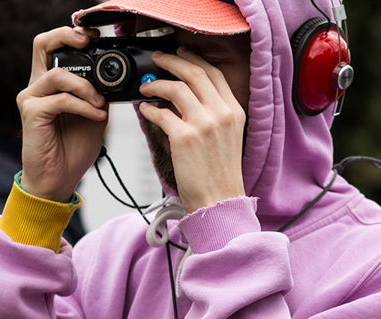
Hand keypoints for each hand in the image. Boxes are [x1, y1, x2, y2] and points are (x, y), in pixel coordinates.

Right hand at [17, 27, 108, 202]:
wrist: (58, 179)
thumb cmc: (72, 150)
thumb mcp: (94, 117)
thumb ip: (98, 96)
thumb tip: (113, 81)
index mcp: (51, 84)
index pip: (53, 46)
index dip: (71, 35)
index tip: (95, 38)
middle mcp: (37, 86)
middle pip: (42, 44)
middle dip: (67, 38)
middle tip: (89, 44)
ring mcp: (31, 98)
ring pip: (57, 74)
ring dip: (86, 87)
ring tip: (101, 104)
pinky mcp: (31, 113)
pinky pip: (60, 99)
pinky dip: (82, 106)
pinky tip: (97, 116)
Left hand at [137, 48, 246, 212]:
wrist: (219, 203)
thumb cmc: (220, 176)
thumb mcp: (226, 139)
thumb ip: (212, 115)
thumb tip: (182, 96)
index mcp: (234, 112)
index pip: (214, 74)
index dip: (194, 59)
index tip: (180, 54)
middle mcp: (222, 114)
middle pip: (194, 72)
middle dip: (171, 60)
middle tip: (157, 59)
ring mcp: (204, 125)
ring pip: (175, 87)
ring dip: (156, 84)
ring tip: (146, 87)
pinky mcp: (184, 138)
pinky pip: (160, 113)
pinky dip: (149, 109)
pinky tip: (145, 110)